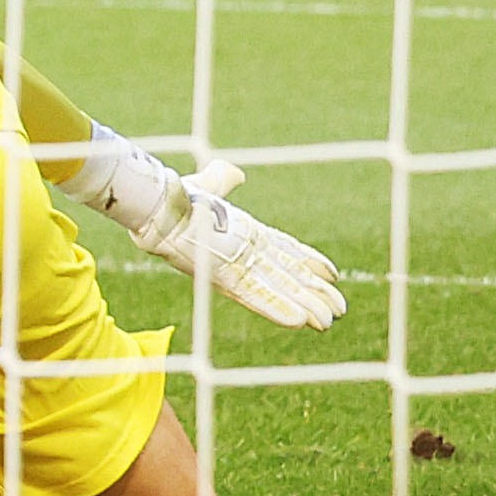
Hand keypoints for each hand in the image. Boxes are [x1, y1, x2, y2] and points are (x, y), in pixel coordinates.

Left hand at [128, 161, 346, 332]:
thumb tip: (234, 172)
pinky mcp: (223, 277)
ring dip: (303, 306)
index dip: (310, 264)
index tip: (334, 276)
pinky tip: (298, 322)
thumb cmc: (176, 196)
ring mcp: (236, 267)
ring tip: (327, 322)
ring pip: (278, 290)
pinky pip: (255, 295)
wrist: (156, 206)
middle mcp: (245, 254)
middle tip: (339, 311)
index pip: (285, 251)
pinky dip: (276, 308)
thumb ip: (222, 179)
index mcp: (246, 234)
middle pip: (287, 277)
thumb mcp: (207, 186)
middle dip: (314, 294)